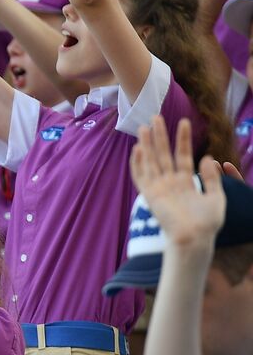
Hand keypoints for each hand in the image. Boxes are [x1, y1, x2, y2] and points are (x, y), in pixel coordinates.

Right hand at [130, 116, 225, 257]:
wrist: (195, 237)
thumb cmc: (207, 223)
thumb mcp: (216, 197)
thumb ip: (212, 178)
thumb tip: (208, 158)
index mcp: (185, 182)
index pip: (182, 156)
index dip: (183, 139)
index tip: (184, 122)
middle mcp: (170, 183)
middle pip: (163, 154)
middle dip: (159, 136)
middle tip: (155, 118)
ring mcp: (159, 188)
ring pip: (151, 161)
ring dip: (146, 144)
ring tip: (144, 127)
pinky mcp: (150, 195)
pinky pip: (141, 177)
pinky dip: (138, 164)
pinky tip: (137, 149)